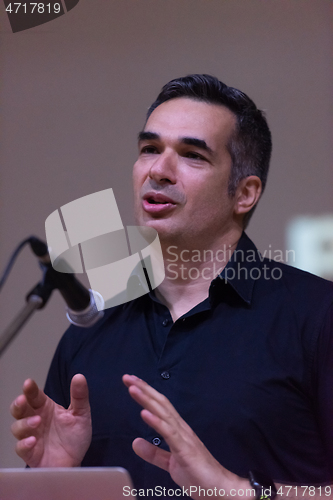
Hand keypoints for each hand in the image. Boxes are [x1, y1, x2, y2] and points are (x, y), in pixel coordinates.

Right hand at [10, 374, 91, 467]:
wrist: (76, 460)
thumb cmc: (75, 436)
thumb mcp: (81, 414)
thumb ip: (79, 396)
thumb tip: (79, 377)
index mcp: (46, 407)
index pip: (34, 395)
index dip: (30, 389)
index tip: (28, 383)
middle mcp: (36, 419)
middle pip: (20, 409)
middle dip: (18, 404)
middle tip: (23, 400)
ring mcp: (31, 436)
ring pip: (17, 427)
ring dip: (24, 423)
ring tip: (37, 421)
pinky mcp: (30, 453)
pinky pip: (20, 448)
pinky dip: (24, 444)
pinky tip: (33, 440)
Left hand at [123, 375, 250, 498]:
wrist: (219, 488)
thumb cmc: (198, 475)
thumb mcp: (169, 463)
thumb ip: (153, 453)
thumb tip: (135, 442)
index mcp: (177, 430)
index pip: (159, 406)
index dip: (146, 393)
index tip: (131, 382)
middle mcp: (181, 429)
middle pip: (160, 403)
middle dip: (143, 389)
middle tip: (127, 377)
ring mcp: (184, 437)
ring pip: (163, 413)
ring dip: (147, 399)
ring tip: (133, 388)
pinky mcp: (185, 449)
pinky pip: (169, 433)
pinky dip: (156, 422)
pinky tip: (145, 413)